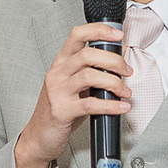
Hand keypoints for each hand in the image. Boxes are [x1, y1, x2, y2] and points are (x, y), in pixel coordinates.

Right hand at [15, 23, 131, 167]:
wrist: (39, 136)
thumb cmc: (60, 109)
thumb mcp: (75, 85)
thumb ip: (93, 70)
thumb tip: (119, 55)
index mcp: (61, 63)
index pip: (77, 35)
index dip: (99, 30)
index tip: (118, 35)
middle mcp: (57, 73)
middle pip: (88, 54)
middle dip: (114, 60)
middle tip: (127, 71)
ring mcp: (57, 91)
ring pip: (89, 75)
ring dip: (114, 82)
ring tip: (125, 92)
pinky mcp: (61, 111)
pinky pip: (90, 104)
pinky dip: (111, 105)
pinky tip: (121, 107)